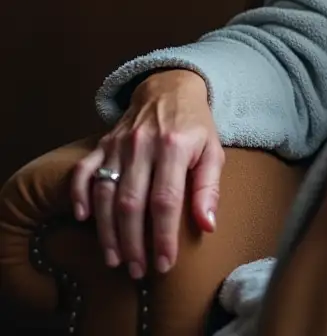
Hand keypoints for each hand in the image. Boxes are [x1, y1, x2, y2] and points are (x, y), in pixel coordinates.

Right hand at [70, 69, 223, 278]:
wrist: (170, 88)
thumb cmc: (196, 126)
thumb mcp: (213, 151)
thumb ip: (209, 188)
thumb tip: (208, 225)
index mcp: (174, 147)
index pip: (166, 201)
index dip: (164, 236)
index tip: (164, 263)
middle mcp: (142, 146)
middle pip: (131, 203)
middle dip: (133, 242)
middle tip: (137, 270)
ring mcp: (117, 145)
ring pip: (104, 194)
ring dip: (107, 231)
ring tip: (114, 258)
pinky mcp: (101, 144)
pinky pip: (83, 172)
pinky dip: (80, 195)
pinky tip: (83, 219)